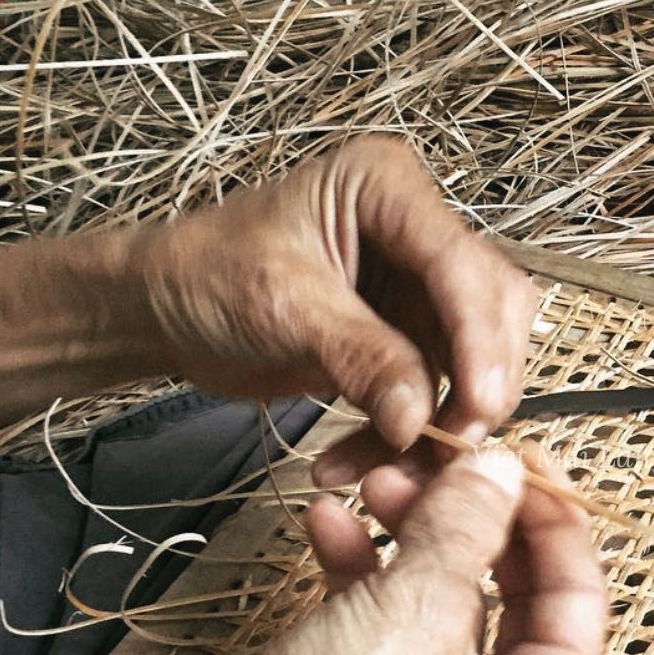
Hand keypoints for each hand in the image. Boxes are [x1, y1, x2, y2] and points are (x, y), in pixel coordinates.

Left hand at [135, 136, 536, 477]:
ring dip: (446, 419)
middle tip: (455, 443)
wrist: (161, 310)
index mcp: (387, 187)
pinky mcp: (408, 337)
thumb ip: (361, 356)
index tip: (480, 405)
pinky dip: (408, 435)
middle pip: (492, 307)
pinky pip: (435, 393)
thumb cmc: (204, 276)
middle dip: (479, 380)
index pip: (462, 263)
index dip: (479, 336)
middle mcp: (417, 231)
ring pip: (476, 358)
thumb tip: (418, 419)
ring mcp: (418, 287)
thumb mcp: (283, 307)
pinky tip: (358, 460)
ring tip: (396, 467)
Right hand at [162, 446, 606, 654]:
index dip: (552, 517)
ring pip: (445, 592)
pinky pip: (388, 613)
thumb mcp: (420, 607)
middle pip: (513, 588)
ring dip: (411, 531)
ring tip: (378, 483)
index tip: (526, 458)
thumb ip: (471, 523)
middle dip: (473, 517)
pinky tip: (330, 522)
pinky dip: (363, 565)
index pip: (580, 595)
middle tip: (450, 464)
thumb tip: (501, 469)